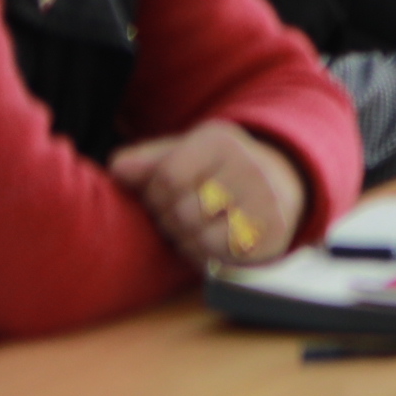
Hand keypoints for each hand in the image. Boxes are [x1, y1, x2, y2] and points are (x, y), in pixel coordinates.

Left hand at [108, 123, 308, 270]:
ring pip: (200, 236)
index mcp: (220, 141)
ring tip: (197, 227)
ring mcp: (267, 200)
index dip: (155, 196)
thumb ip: (144, 162)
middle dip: (171, 220)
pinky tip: (214, 240)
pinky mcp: (274, 231)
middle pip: (182, 212)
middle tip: (182, 214)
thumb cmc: (212, 172)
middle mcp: (250, 167)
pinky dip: (207, 253)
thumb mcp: (179, 155)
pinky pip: (220, 254)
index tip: (162, 196)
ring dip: (188, 239)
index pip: (168, 179)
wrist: (277, 183)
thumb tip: (118, 168)